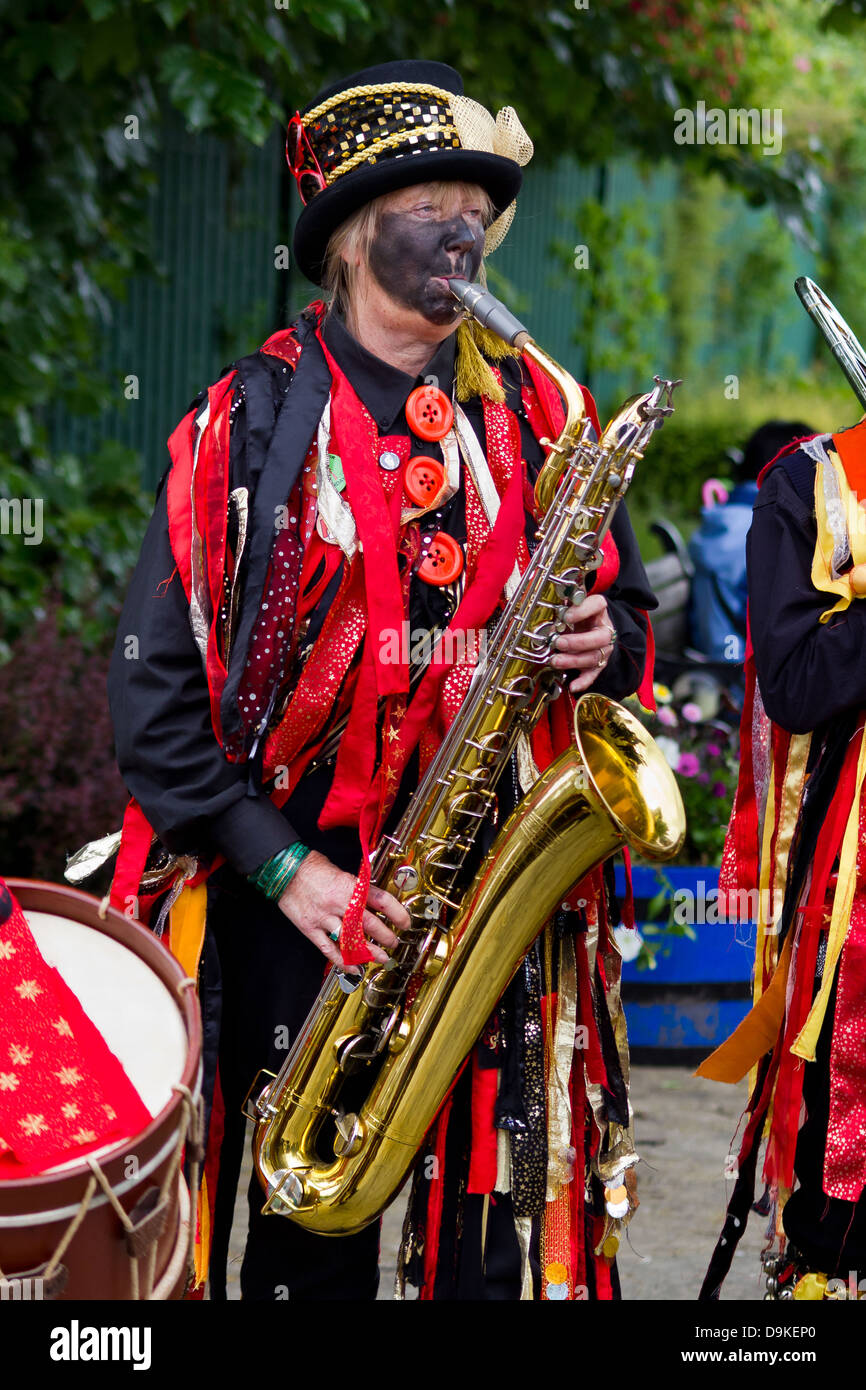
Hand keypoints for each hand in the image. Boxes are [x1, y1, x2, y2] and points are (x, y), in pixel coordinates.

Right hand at [277, 849, 408, 969]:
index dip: (397, 913)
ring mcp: (324, 917)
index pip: (381, 900)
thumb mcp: (342, 872)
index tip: (405, 922)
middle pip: (369, 924)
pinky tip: (353, 967)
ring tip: (380, 957)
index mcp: (350, 886)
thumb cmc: (313, 868)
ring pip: (351, 940)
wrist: (286, 870)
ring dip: (368, 952)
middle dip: (385, 937)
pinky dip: (342, 961)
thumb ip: (357, 889)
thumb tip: (375, 901)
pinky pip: (329, 949)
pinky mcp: (311, 928)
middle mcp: (339, 903)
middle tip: (393, 942)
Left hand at [550, 593, 616, 694]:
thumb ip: (563, 605)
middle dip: (577, 641)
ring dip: (573, 660)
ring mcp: (603, 649)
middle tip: (558, 642)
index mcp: (598, 611)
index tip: (566, 616)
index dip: (583, 611)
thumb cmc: (580, 618)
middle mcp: (604, 631)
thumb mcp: (573, 608)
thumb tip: (547, 604)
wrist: (592, 630)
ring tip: (555, 661)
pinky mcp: (598, 665)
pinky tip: (573, 686)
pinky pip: (592, 675)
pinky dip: (583, 681)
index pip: (597, 605)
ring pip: (593, 657)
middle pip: (598, 638)